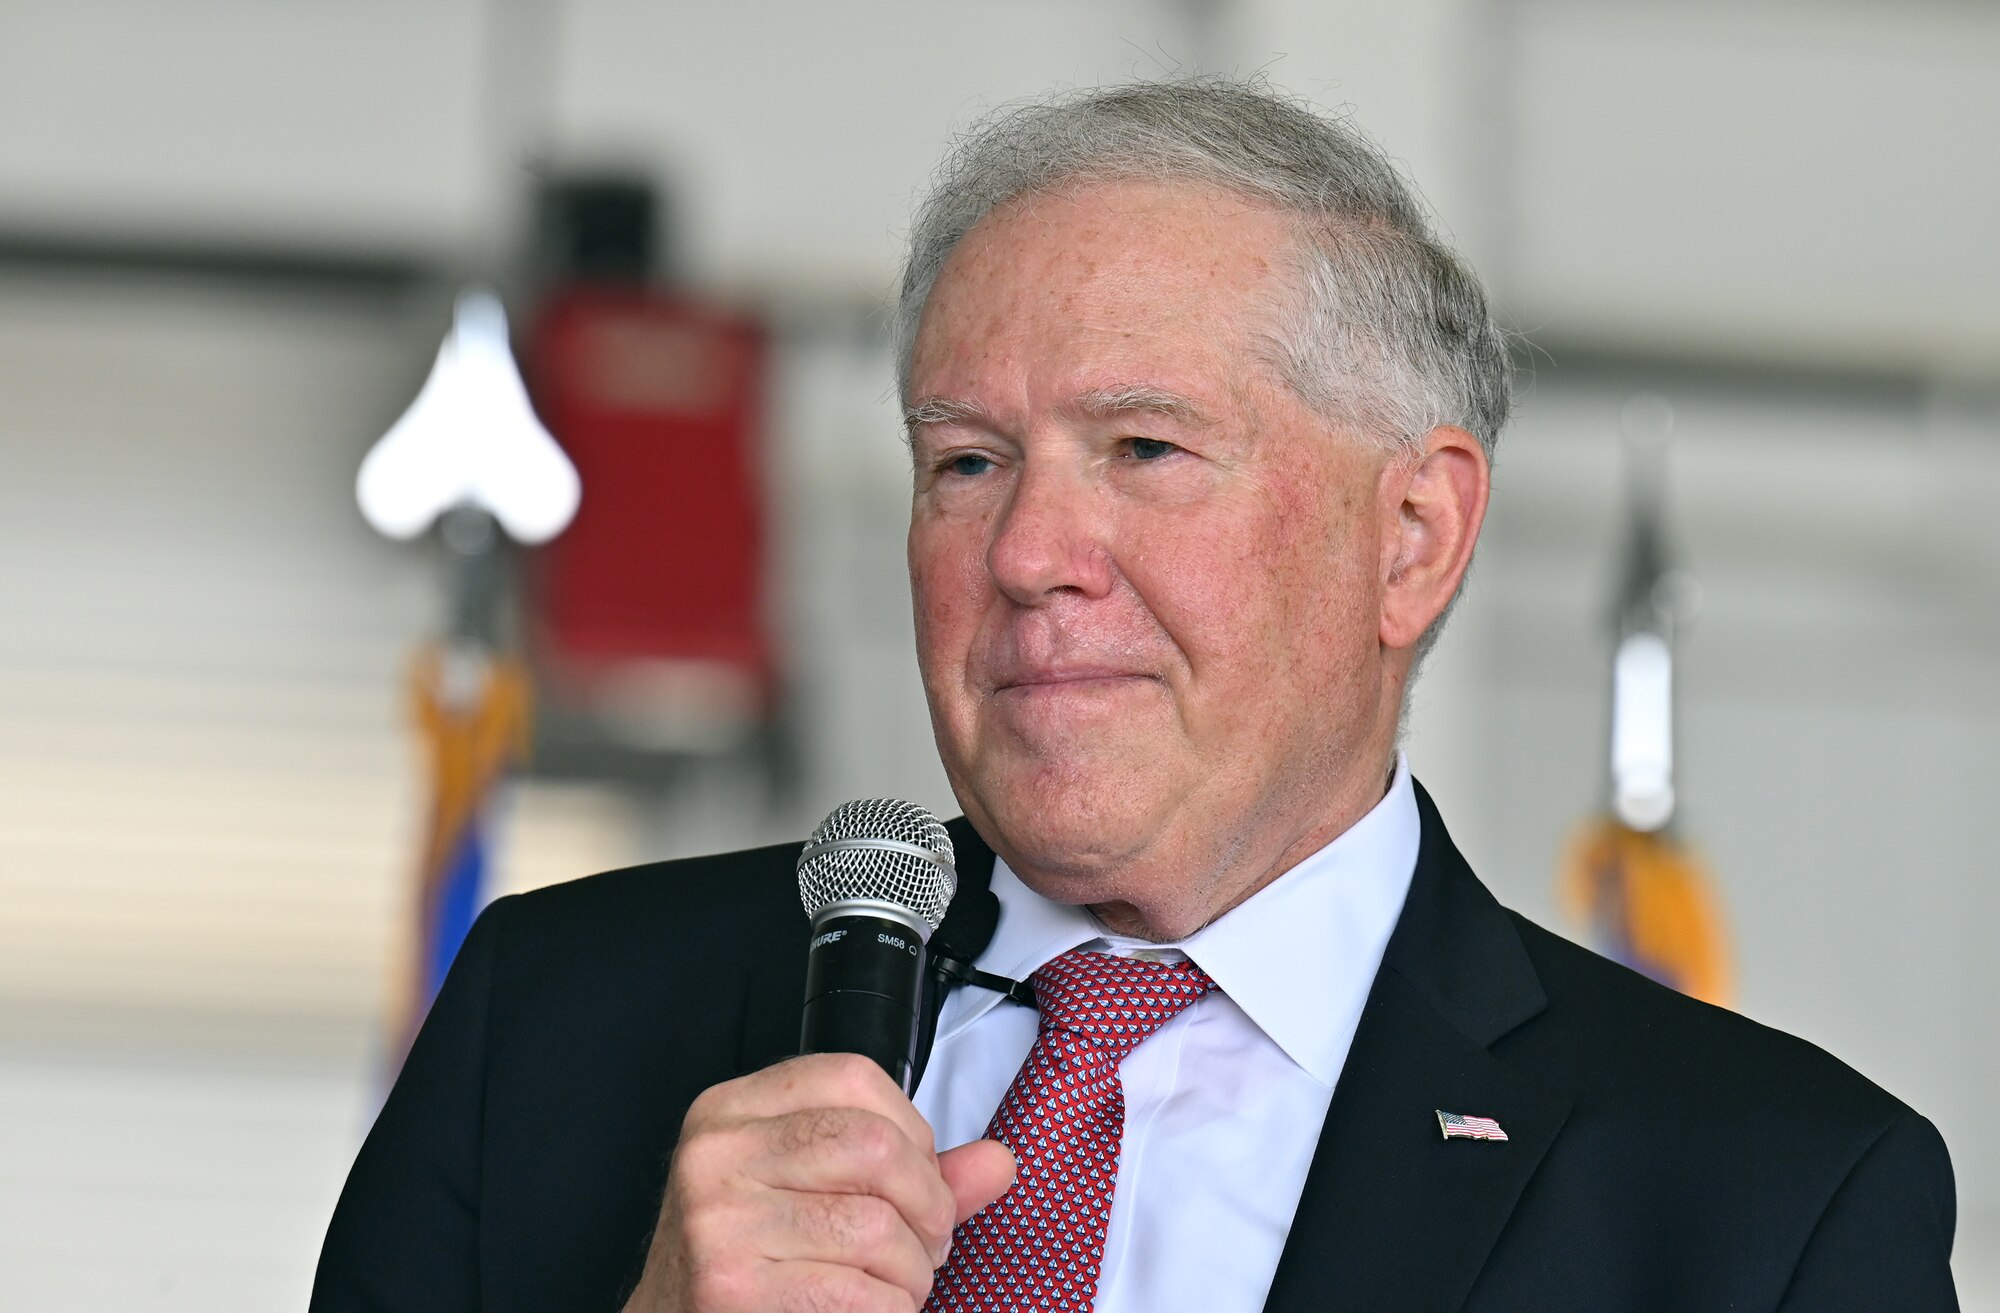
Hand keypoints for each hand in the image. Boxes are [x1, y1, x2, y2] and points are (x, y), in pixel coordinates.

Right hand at [621, 1053, 1016, 1312]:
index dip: (915, 1132)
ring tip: (897, 1287)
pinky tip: (871, 1312)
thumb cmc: (747, 1260)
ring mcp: (718, 1219)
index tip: (922, 1179)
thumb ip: (908, 1171)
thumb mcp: (810, 1190)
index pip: (855, 1078)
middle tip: (926, 1245)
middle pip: (876, 1147)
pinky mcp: (730, 1286)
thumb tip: (998, 1162)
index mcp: (733, 1109)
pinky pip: (859, 1295)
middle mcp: (717, 1153)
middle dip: (928, 1207)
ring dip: (911, 1274)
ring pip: (876, 1227)